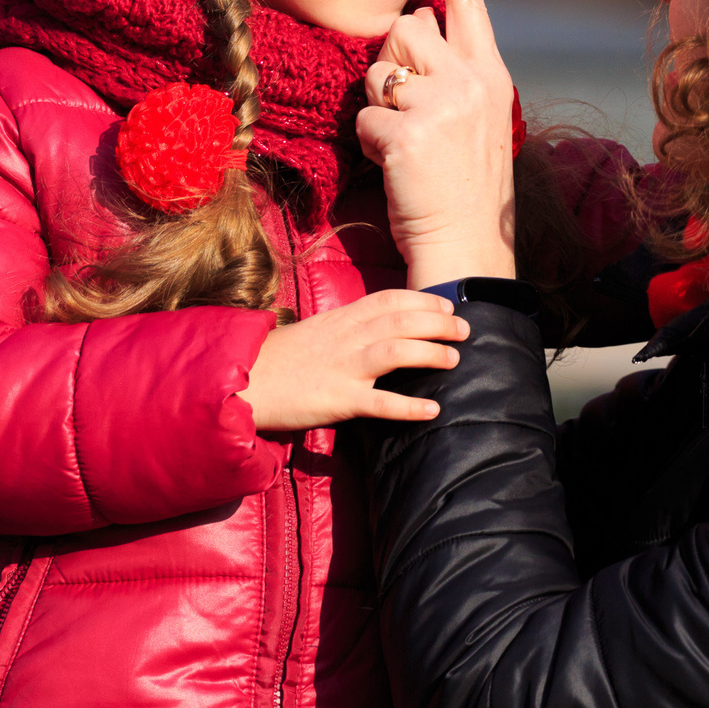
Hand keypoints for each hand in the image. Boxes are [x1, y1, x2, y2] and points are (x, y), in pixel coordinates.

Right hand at [241, 289, 470, 431]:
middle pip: (401, 320)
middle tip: (465, 330)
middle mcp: (346, 338)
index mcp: (341, 319)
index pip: (390, 299)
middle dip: (438, 322)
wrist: (243, 381)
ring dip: (430, 352)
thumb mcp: (316, 333)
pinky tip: (432, 409)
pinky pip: (379, 403)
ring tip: (455, 359)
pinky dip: (409, 406)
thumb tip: (379, 331)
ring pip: (395, 351)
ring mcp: (343, 368)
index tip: (448, 304)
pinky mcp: (338, 400)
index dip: (423, 299)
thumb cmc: (281, 360)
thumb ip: (347, 329)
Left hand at [355, 0, 518, 286]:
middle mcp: (472, 81)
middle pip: (406, 28)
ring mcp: (442, 105)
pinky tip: (396, 166)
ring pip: (378, 69)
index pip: (468, 4)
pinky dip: (369, 143)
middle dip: (392, 61)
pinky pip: (365, 117)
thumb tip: (415, 27)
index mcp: (491, 74)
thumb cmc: (466, 187)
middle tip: (408, 110)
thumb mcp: (476, 119)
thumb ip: (455, 73)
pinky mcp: (409, 132)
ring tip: (406, 142)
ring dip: (378, 103)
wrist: (470, 247)